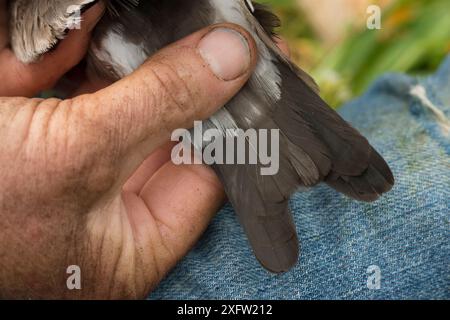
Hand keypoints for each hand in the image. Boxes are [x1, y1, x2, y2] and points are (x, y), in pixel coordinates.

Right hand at [0, 2, 289, 298]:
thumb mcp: (73, 159)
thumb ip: (157, 106)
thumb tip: (233, 59)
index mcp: (127, 242)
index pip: (203, 174)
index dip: (230, 120)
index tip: (251, 69)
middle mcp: (101, 205)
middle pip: (163, 129)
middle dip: (183, 76)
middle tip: (218, 30)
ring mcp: (64, 160)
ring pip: (114, 97)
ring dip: (132, 52)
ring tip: (175, 16)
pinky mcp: (27, 126)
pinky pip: (61, 76)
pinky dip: (70, 42)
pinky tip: (88, 21)